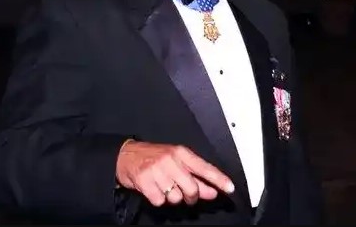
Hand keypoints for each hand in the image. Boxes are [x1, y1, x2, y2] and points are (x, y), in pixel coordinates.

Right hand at [115, 140, 234, 206]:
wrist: (126, 155)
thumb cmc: (155, 157)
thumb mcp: (177, 162)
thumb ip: (196, 177)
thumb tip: (212, 191)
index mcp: (182, 153)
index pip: (205, 168)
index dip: (219, 179)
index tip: (230, 188)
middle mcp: (171, 160)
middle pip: (192, 188)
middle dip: (192, 197)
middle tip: (186, 195)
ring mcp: (158, 171)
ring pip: (176, 197)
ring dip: (172, 197)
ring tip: (165, 186)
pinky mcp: (145, 182)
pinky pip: (160, 201)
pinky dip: (158, 199)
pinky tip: (154, 189)